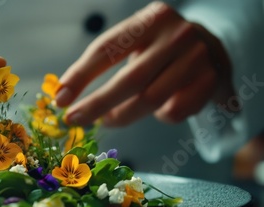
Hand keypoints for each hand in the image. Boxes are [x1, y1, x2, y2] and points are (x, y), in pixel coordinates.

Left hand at [57, 1, 233, 126]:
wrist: (212, 48)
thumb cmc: (158, 49)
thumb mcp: (134, 42)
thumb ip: (103, 61)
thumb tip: (63, 94)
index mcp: (151, 19)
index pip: (108, 48)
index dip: (80, 75)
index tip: (60, 99)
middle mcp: (178, 34)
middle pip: (130, 79)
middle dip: (97, 104)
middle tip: (75, 120)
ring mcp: (199, 57)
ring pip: (151, 99)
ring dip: (123, 115)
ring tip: (109, 119)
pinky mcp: (212, 81)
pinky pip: (174, 112)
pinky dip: (159, 116)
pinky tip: (160, 108)